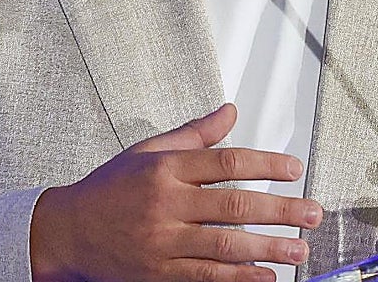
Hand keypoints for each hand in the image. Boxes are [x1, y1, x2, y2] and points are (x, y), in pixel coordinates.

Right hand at [30, 103, 322, 281]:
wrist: (66, 232)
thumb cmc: (109, 189)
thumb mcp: (148, 151)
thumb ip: (194, 133)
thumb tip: (230, 111)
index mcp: (166, 168)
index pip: (227, 162)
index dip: (266, 164)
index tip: (294, 169)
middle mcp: (166, 204)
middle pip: (235, 206)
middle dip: (281, 210)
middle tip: (312, 213)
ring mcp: (162, 242)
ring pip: (226, 245)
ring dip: (269, 248)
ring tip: (299, 248)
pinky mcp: (159, 273)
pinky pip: (206, 277)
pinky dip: (240, 278)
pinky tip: (265, 276)